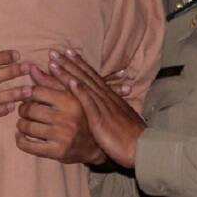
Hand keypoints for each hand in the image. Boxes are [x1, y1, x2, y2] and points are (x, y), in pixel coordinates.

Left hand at [15, 65, 105, 163]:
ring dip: (21, 125)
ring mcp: (63, 137)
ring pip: (28, 127)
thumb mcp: (70, 95)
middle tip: (24, 110)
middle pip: (30, 109)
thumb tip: (31, 67)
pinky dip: (20, 141)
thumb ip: (50, 81)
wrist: (95, 146)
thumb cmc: (80, 115)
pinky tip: (21, 137)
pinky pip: (29, 146)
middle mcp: (67, 118)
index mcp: (71, 100)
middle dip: (23, 109)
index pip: (38, 92)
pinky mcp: (57, 152)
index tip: (27, 96)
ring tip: (23, 123)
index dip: (28, 93)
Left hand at [48, 49, 144, 167]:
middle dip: (68, 63)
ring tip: (54, 63)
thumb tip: (107, 102)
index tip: (67, 51)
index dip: (79, 62)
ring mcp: (103, 107)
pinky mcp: (101, 119)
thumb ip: (110, 106)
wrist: (142, 146)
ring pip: (83, 85)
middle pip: (84, 76)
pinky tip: (71, 82)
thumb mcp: (120, 115)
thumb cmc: (130, 135)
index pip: (92, 75)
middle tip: (53, 52)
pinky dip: (81, 91)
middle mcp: (105, 97)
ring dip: (68, 73)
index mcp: (109, 96)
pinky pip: (90, 103)